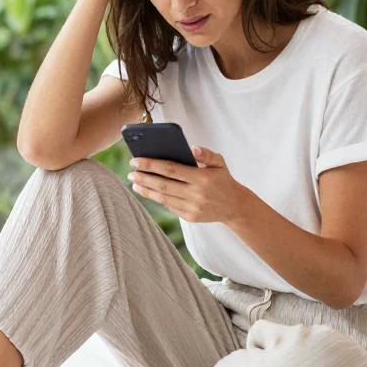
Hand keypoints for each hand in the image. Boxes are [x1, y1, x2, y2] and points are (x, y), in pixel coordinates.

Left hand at [127, 147, 248, 223]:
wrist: (235, 206)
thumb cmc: (223, 179)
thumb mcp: (220, 162)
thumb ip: (207, 154)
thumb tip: (192, 149)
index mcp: (202, 178)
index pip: (171, 169)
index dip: (151, 165)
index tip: (136, 160)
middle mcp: (196, 194)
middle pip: (163, 185)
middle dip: (144, 177)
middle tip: (131, 171)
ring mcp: (193, 208)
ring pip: (164, 198)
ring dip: (146, 190)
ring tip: (134, 181)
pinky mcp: (191, 217)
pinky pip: (170, 206)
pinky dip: (157, 198)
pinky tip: (147, 190)